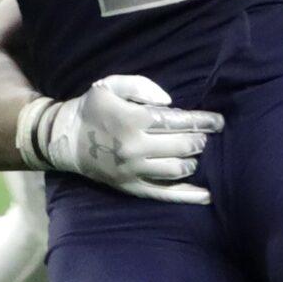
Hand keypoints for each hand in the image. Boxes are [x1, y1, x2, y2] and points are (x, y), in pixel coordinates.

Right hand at [21, 74, 220, 203]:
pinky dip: (188, 195)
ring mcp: (133, 171)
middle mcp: (136, 148)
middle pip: (183, 145)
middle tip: (205, 135)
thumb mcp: (110, 85)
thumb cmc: (90, 109)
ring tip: (193, 152)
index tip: (218, 121)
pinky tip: (206, 195)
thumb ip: (141, 86)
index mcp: (132, 120)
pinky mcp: (131, 186)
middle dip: (199, 140)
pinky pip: (164, 194)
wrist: (64, 140)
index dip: (203, 121)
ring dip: (193, 160)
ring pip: (178, 169)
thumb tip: (171, 103)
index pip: (179, 121)